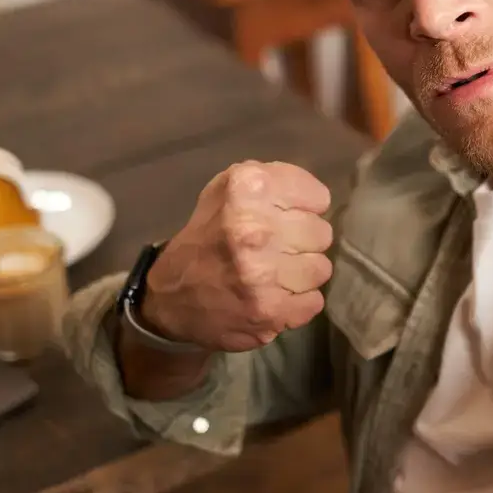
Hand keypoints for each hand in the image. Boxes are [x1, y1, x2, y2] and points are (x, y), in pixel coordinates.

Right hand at [139, 161, 333, 352]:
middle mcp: (254, 228)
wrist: (170, 296)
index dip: (304, 208)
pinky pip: (314, 302)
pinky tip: (273, 296)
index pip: (318, 197)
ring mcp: (262, 274)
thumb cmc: (207, 235)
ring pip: (321, 268)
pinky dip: (296, 303)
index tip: (286, 217)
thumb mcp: (226, 189)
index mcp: (246, 189)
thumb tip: (316, 198)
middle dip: (302, 241)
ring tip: (274, 274)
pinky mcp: (269, 311)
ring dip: (301, 273)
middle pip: (321, 233)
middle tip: (276, 248)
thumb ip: (273, 181)